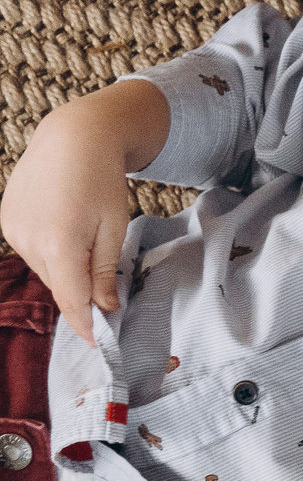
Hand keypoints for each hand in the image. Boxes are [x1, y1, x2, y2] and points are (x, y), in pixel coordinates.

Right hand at [0, 80, 169, 344]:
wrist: (72, 138)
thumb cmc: (101, 180)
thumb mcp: (114, 227)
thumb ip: (106, 271)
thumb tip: (107, 308)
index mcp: (60, 245)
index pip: (72, 300)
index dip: (85, 325)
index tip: (99, 342)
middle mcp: (29, 240)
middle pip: (59, 286)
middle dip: (80, 295)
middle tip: (105, 293)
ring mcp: (12, 230)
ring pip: (44, 269)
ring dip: (65, 270)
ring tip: (85, 241)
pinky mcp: (6, 220)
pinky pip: (31, 251)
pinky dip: (49, 252)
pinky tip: (64, 229)